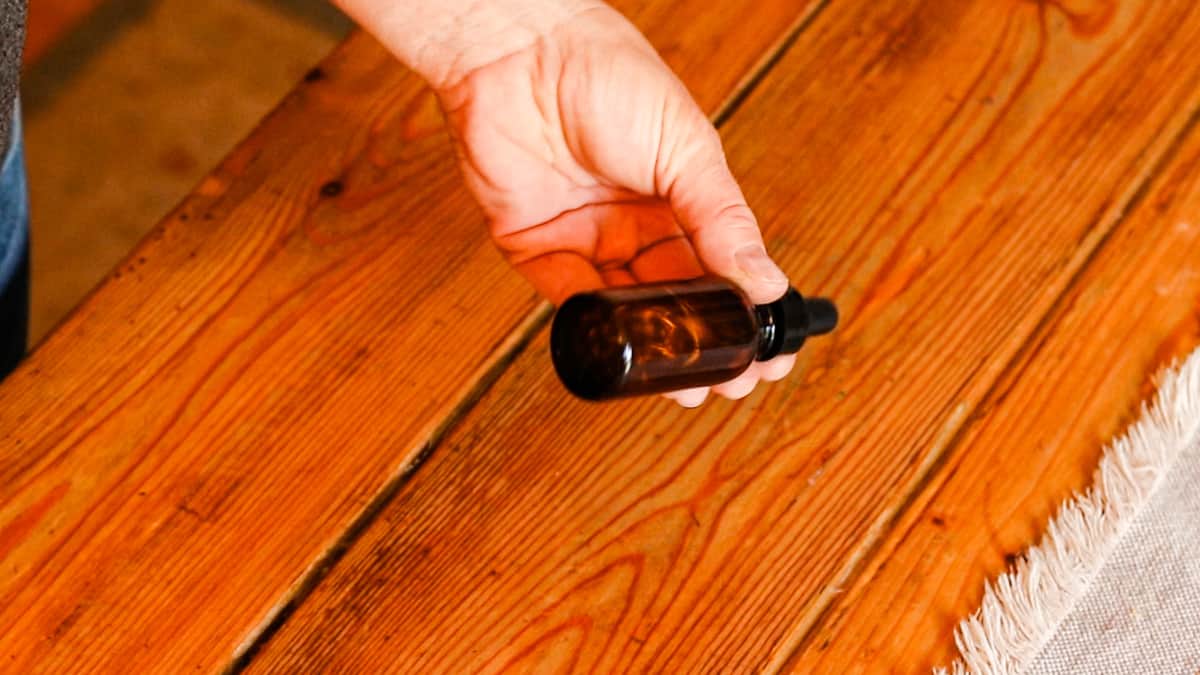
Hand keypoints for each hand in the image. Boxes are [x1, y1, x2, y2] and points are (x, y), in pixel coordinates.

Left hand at [339, 0, 794, 404]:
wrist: (521, 54)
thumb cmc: (609, 76)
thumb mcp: (686, 150)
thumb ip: (723, 221)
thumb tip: (767, 284)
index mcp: (682, 198)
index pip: (721, 268)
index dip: (742, 313)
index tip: (767, 354)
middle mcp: (636, 224)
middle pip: (676, 299)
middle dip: (703, 344)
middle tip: (728, 382)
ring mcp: (587, 238)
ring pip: (627, 311)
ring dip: (654, 349)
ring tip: (684, 385)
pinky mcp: (536, 248)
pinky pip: (570, 301)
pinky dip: (596, 329)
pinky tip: (627, 353)